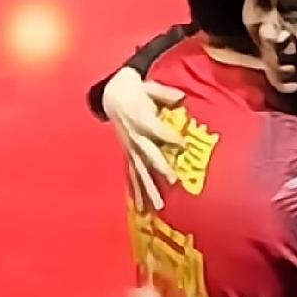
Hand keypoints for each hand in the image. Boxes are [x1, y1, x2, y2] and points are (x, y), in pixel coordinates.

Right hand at [103, 68, 185, 210]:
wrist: (112, 95)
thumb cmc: (136, 90)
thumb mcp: (149, 87)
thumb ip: (165, 94)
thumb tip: (181, 96)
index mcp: (139, 117)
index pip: (157, 129)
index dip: (170, 137)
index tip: (183, 145)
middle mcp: (134, 137)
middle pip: (148, 154)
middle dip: (160, 168)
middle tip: (173, 181)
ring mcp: (130, 149)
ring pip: (140, 171)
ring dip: (149, 190)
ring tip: (158, 206)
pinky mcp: (129, 156)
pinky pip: (132, 176)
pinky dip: (137, 193)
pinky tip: (143, 209)